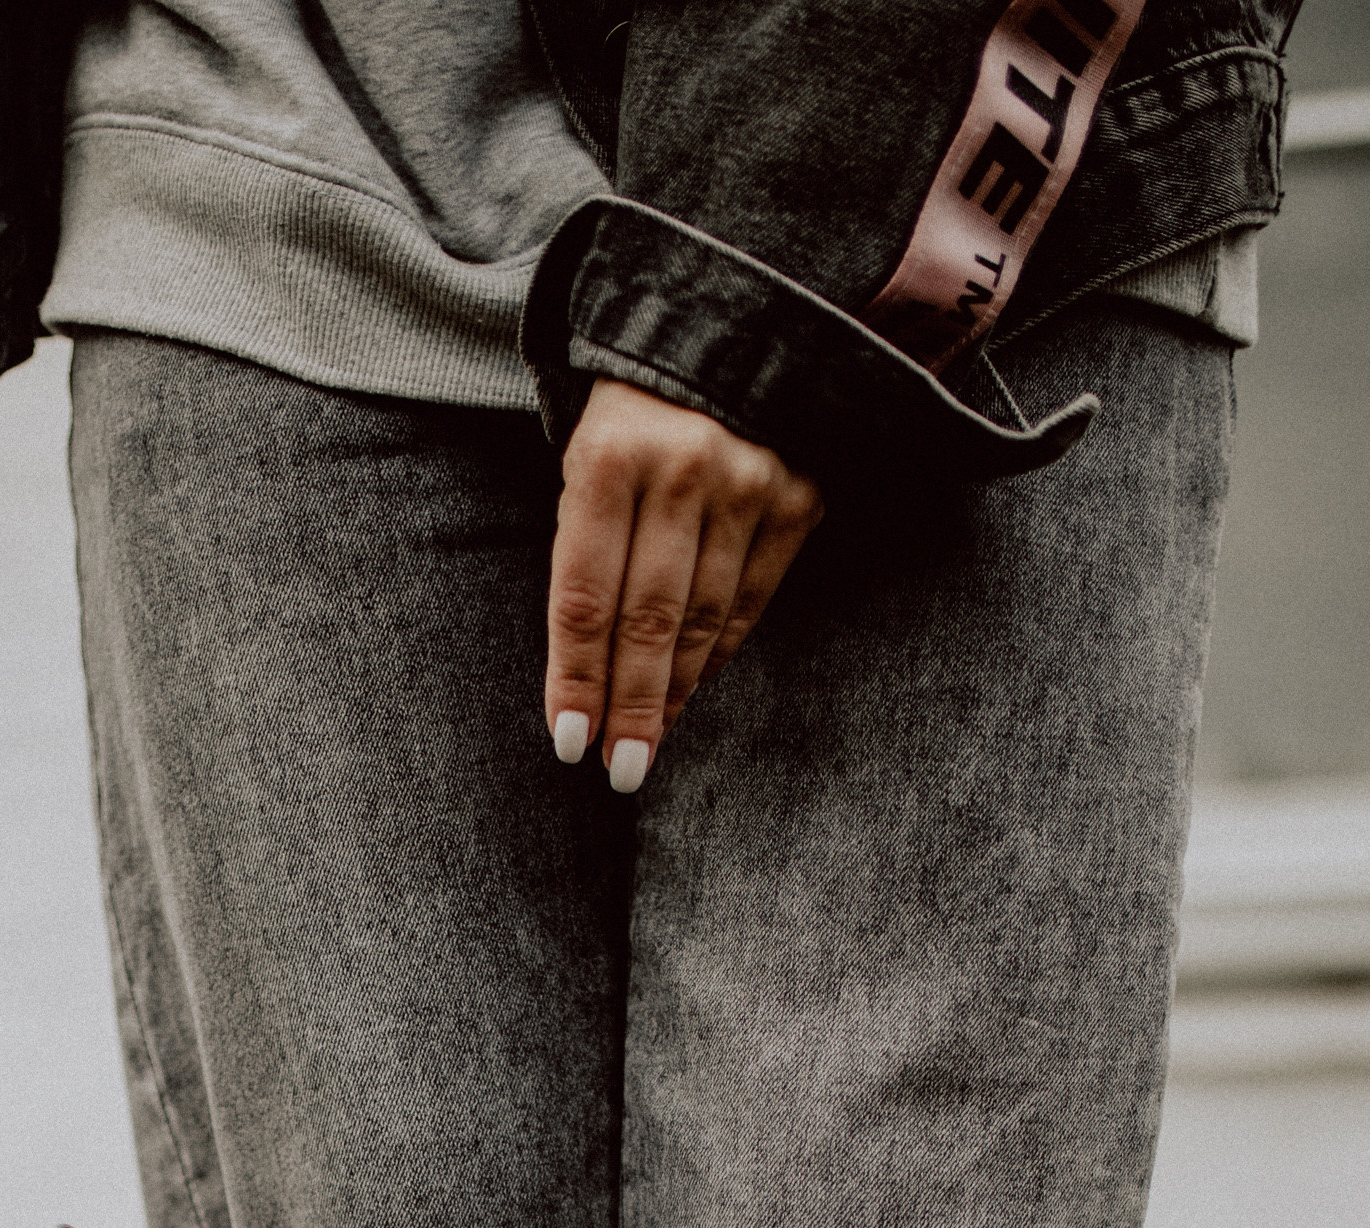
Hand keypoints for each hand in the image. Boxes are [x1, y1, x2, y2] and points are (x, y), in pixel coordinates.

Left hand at [545, 380, 821, 791]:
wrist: (731, 315)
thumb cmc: (633, 405)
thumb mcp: (585, 451)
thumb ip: (583, 544)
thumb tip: (581, 667)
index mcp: (612, 456)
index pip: (586, 596)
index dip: (577, 678)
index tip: (569, 744)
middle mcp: (685, 471)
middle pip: (649, 621)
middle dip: (631, 707)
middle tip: (619, 770)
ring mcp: (750, 482)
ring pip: (706, 618)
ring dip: (676, 691)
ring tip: (649, 744)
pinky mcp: (799, 493)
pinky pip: (754, 596)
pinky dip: (722, 649)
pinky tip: (697, 685)